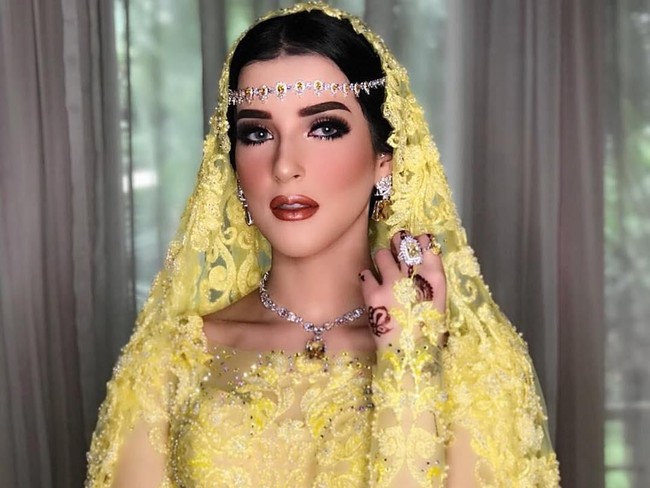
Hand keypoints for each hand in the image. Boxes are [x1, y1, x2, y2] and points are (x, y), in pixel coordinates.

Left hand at [359, 231, 445, 347]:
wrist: (409, 354)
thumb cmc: (427, 330)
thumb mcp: (438, 302)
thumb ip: (432, 279)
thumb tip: (423, 255)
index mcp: (435, 280)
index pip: (428, 246)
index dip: (420, 241)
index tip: (415, 242)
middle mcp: (414, 276)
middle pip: (403, 244)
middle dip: (398, 243)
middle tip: (395, 248)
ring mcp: (392, 283)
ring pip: (381, 254)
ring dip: (381, 260)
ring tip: (383, 272)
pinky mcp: (373, 293)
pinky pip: (365, 274)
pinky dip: (367, 278)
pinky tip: (372, 288)